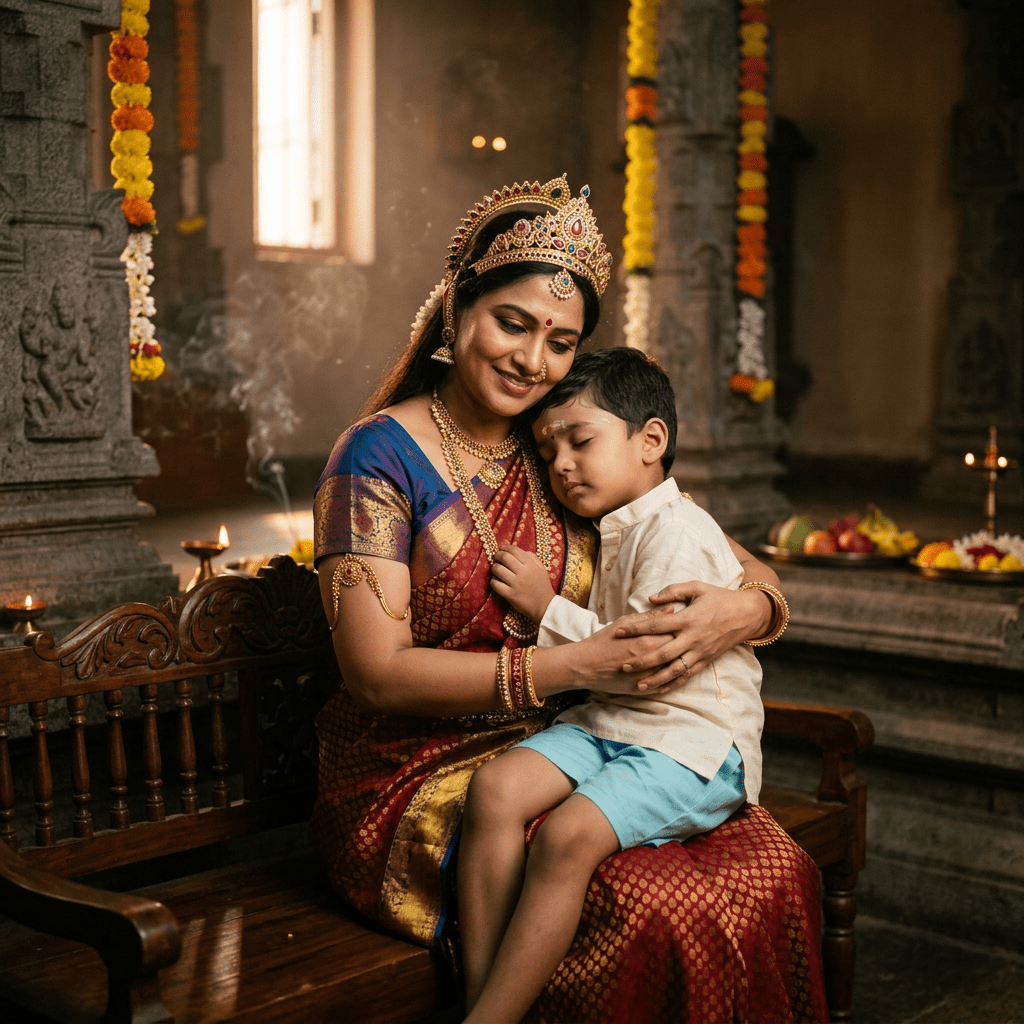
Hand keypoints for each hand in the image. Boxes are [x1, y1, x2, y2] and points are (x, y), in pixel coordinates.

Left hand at [491, 544, 555, 623]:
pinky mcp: (510, 595)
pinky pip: (495, 584)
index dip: (506, 548)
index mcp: (531, 565)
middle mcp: (523, 572)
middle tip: (496, 558)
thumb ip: (532, 558)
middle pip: (504, 557)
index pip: (514, 550)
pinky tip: (496, 581)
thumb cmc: (543, 587)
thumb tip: (521, 551)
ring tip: (496, 570)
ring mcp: (515, 584)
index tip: (502, 549)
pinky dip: (493, 581)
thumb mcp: (541, 569)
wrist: (545, 606)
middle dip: (498, 555)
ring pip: (497, 569)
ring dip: (494, 568)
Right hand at [563, 620, 678, 695]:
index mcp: (649, 640)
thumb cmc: (604, 641)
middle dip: (683, 645)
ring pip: (675, 670)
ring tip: (679, 656)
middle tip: (684, 640)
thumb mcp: (625, 623)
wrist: (586, 665)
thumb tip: (671, 609)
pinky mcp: (645, 689)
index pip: (677, 632)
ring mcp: (650, 676)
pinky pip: (665, 686)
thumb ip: (650, 617)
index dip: (682, 629)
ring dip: (680, 663)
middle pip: (679, 651)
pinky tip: (672, 673)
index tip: (683, 626)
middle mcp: (653, 659)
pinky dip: (671, 680)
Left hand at [613, 582, 770, 691]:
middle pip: (663, 653)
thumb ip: (673, 591)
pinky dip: (673, 684)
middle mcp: (693, 638)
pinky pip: (688, 675)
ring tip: (638, 685)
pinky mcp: (706, 660)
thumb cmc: (720, 598)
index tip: (618, 632)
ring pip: (675, 670)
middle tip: (622, 666)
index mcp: (688, 619)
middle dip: (641, 661)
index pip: (656, 625)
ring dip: (655, 679)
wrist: (748, 614)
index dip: (636, 628)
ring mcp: (700, 652)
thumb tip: (650, 598)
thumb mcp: (697, 588)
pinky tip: (659, 689)